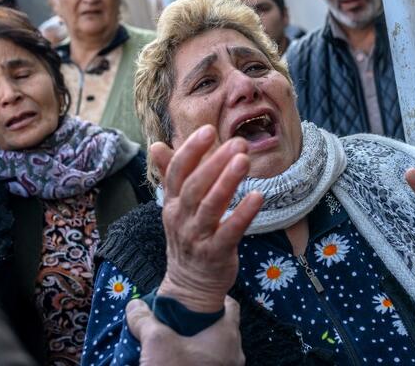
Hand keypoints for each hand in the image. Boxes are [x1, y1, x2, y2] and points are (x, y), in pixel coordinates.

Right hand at [127, 295, 244, 365]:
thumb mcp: (156, 343)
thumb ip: (145, 320)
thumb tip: (134, 306)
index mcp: (227, 335)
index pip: (228, 303)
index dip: (209, 297)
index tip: (188, 297)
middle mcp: (233, 353)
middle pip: (217, 326)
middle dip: (196, 322)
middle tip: (173, 318)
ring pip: (211, 348)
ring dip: (192, 343)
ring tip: (169, 340)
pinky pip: (207, 364)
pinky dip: (192, 360)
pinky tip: (172, 361)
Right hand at [154, 125, 262, 312]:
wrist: (190, 285)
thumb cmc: (188, 236)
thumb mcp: (176, 206)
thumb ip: (169, 175)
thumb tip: (156, 144)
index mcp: (172, 203)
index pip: (177, 172)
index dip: (191, 150)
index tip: (208, 130)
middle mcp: (181, 218)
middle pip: (195, 186)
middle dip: (215, 162)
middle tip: (238, 142)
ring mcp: (197, 238)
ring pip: (211, 207)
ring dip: (228, 182)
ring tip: (245, 160)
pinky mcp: (216, 254)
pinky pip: (229, 232)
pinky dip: (243, 214)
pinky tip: (258, 196)